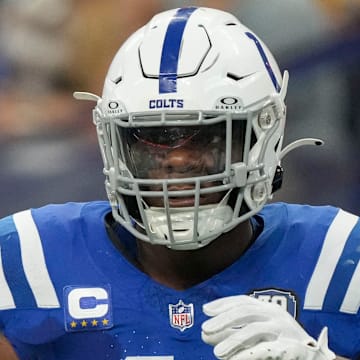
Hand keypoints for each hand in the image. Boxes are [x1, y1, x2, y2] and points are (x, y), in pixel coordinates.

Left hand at [201, 295, 335, 359]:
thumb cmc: (281, 344)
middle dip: (223, 319)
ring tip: (216, 352)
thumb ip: (232, 334)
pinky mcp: (291, 346)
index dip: (223, 303)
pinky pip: (265, 349)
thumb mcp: (255, 336)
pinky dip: (248, 354)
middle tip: (205, 328)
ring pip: (253, 329)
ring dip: (232, 340)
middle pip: (245, 311)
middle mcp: (275, 313)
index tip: (206, 309)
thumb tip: (205, 335)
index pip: (242, 301)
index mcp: (267, 308)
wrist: (314, 357)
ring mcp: (284, 328)